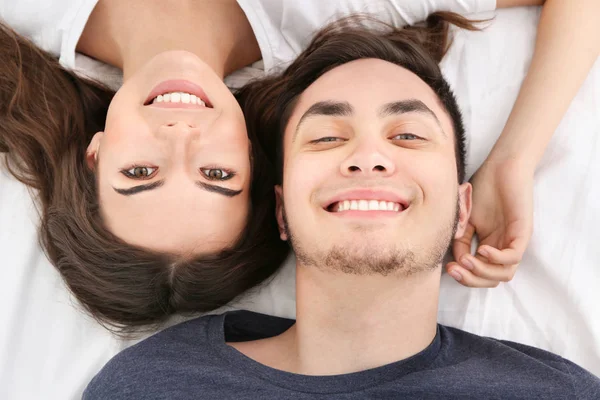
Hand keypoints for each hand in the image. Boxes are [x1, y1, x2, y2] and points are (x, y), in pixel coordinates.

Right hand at [446, 158, 533, 286]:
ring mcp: (513, 241)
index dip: (463, 275)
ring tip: (466, 260)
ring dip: (482, 273)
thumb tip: (455, 258)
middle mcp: (502, 247)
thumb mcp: (465, 218)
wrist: (502, 166)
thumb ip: (460, 238)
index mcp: (489, 245)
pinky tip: (481, 249)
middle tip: (454, 270)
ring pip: (504, 274)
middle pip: (491, 280)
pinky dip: (496, 259)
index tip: (448, 268)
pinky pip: (513, 257)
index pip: (479, 273)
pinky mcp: (522, 233)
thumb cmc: (484, 187)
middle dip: (471, 280)